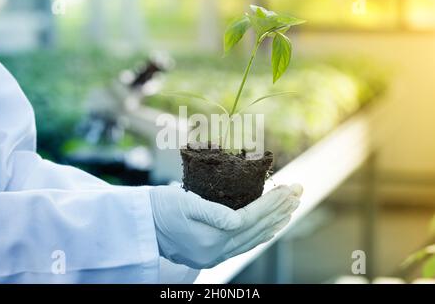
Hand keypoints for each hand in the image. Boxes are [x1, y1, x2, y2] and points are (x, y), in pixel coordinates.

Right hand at [149, 184, 301, 268]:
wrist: (142, 226)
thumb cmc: (159, 208)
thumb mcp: (183, 203)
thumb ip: (212, 212)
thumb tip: (239, 219)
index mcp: (211, 236)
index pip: (252, 217)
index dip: (272, 203)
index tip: (290, 188)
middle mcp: (217, 250)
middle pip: (257, 228)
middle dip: (280, 209)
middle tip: (299, 192)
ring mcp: (215, 255)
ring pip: (254, 239)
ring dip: (275, 222)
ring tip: (292, 209)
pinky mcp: (212, 253)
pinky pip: (244, 245)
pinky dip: (260, 235)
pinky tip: (270, 228)